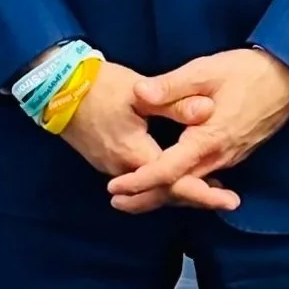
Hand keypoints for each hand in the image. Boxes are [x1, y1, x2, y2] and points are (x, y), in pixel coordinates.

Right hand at [53, 58, 223, 207]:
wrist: (59, 88)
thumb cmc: (101, 87)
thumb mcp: (140, 92)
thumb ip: (176, 104)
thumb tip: (209, 110)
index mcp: (135, 155)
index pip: (175, 183)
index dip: (204, 193)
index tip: (229, 199)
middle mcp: (123, 171)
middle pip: (165, 194)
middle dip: (196, 198)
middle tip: (228, 201)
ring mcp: (113, 169)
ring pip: (153, 191)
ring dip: (180, 192)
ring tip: (210, 192)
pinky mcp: (108, 163)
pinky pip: (142, 183)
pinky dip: (163, 184)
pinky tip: (178, 176)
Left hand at [104, 49, 288, 213]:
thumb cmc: (248, 71)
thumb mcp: (205, 71)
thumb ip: (171, 86)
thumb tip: (139, 94)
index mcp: (208, 140)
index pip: (167, 171)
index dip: (139, 181)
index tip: (114, 186)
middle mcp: (219, 157)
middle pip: (178, 189)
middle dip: (146, 198)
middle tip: (116, 201)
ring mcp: (230, 158)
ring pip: (192, 185)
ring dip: (163, 193)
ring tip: (135, 195)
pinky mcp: (236, 153)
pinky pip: (205, 177)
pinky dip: (183, 185)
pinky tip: (172, 181)